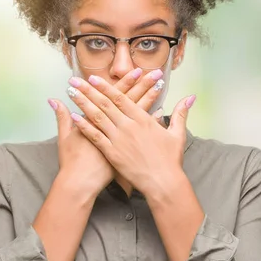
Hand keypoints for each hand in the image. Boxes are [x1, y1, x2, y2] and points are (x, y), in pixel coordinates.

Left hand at [66, 74, 195, 195]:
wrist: (163, 182)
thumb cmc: (170, 159)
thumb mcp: (177, 134)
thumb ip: (180, 113)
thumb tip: (189, 98)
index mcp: (142, 119)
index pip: (121, 98)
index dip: (106, 87)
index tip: (94, 78)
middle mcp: (128, 126)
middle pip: (105, 104)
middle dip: (88, 90)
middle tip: (75, 80)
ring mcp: (118, 139)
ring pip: (97, 117)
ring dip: (83, 103)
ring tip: (71, 93)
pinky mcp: (112, 153)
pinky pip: (94, 136)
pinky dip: (84, 126)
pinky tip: (73, 117)